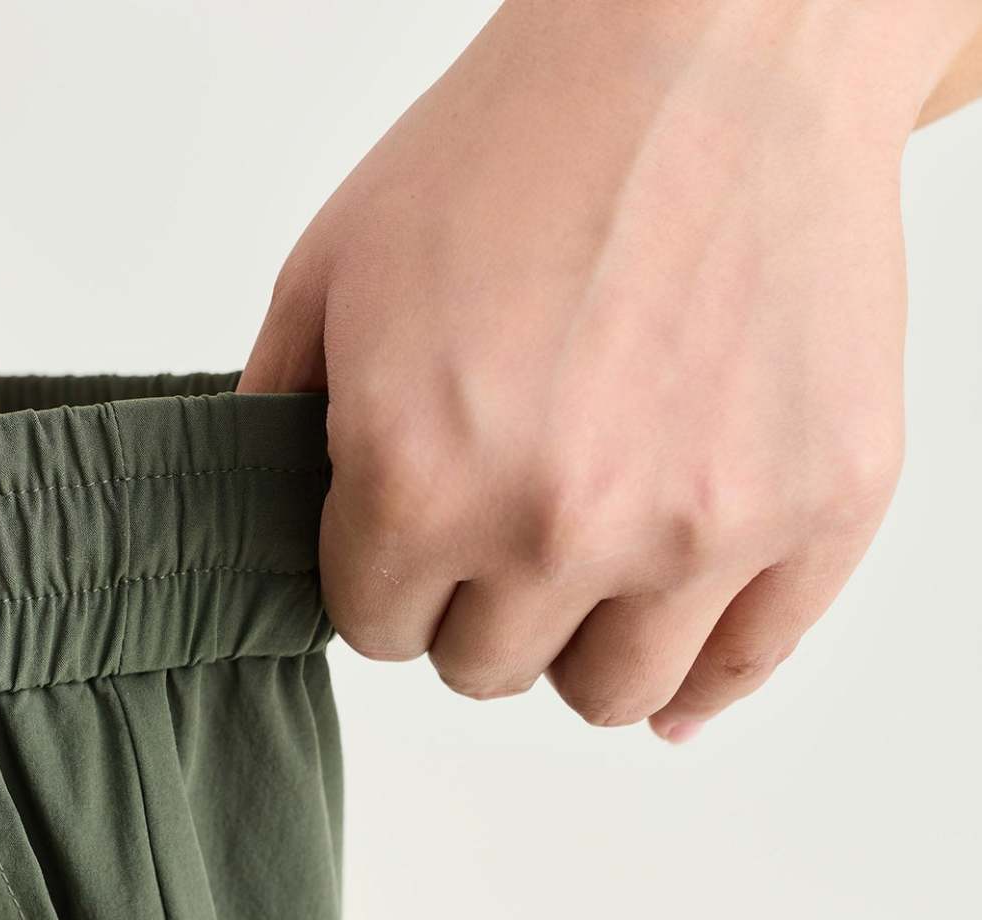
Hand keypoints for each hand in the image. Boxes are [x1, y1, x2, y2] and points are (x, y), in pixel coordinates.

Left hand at [238, 0, 980, 741]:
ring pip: (610, 696)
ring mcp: (700, 528)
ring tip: (593, 563)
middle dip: (481, 606)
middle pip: (488, 670)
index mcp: (421, 475)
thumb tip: (261, 530)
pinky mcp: (819, 508)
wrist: (718, 47)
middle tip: (509, 519)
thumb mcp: (335, 267)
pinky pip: (744, 665)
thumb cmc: (529, 140)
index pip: (377, 629)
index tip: (420, 526)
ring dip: (584, 645)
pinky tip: (678, 624)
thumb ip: (280, 422)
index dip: (390, 576)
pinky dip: (706, 666)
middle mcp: (559, 524)